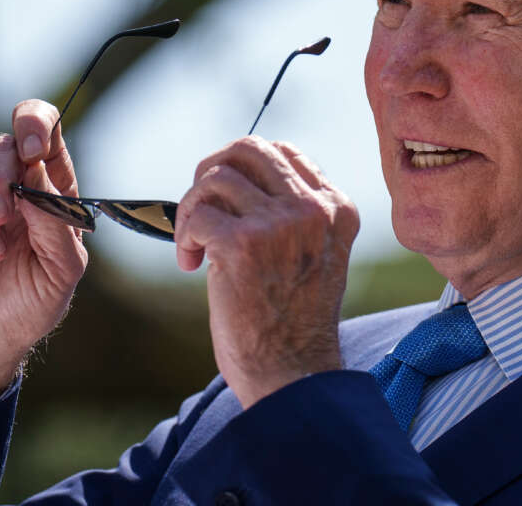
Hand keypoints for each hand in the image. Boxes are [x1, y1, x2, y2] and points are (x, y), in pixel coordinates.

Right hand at [0, 99, 87, 430]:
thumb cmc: (30, 302)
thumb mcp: (61, 269)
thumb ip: (57, 223)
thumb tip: (37, 174)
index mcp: (49, 186)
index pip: (45, 128)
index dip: (35, 124)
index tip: (32, 151)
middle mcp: (10, 181)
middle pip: (3, 145)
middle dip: (0, 180)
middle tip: (1, 220)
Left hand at [175, 137, 358, 408]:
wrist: (292, 373)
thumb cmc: (294, 319)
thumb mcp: (314, 252)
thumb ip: (292, 212)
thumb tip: (234, 176)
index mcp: (337, 207)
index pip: (284, 152)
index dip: (245, 170)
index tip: (229, 203)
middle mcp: (314, 208)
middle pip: (248, 148)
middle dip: (212, 172)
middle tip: (200, 209)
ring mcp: (280, 223)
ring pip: (216, 177)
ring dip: (192, 208)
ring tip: (194, 245)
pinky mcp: (244, 243)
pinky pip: (197, 214)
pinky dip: (184, 235)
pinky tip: (191, 264)